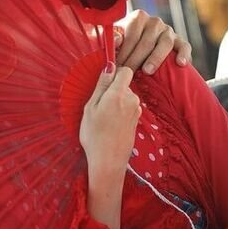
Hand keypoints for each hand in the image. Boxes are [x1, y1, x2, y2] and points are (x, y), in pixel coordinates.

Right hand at [80, 67, 140, 228]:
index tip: (105, 81)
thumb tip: (109, 67)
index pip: (125, 70)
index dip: (115, 73)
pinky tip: (111, 125)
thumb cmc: (94, 135)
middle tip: (99, 106)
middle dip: (113, 90)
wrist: (108, 161)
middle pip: (125, 84)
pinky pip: (128, 108)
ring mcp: (136, 111)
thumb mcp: (90, 108)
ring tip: (103, 118)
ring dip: (116, 102)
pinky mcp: (137, 120)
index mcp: (119, 94)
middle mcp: (132, 100)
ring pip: (126, 97)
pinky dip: (120, 112)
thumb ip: (101, 86)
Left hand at [115, 10, 191, 74]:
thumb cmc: (123, 46)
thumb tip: (116, 41)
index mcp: (138, 17)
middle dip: (135, 59)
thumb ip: (111, 39)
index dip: (123, 52)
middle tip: (127, 74)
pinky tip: (180, 64)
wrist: (140, 50)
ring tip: (147, 71)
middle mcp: (155, 21)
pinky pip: (184, 46)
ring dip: (156, 58)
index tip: (117, 67)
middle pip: (146, 41)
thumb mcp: (113, 40)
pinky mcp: (180, 41)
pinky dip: (183, 54)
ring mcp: (169, 31)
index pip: (131, 35)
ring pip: (165, 43)